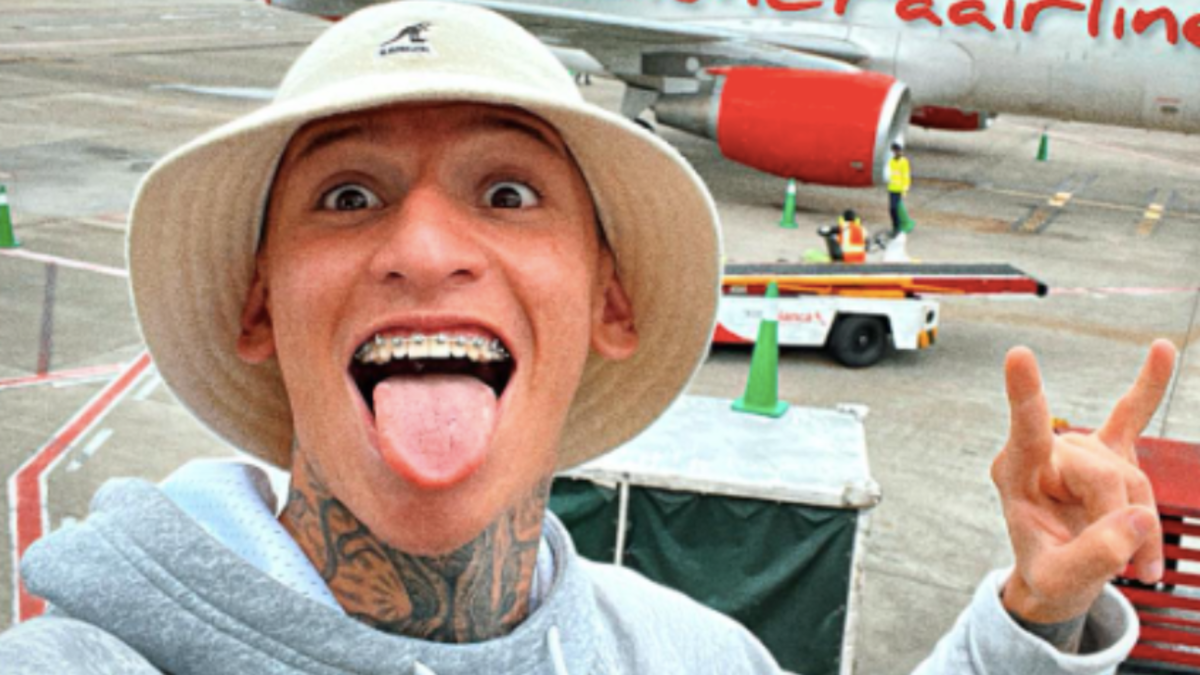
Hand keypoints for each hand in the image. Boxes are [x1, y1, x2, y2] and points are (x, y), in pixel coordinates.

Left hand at [991, 340, 1176, 622]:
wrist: (1060, 576)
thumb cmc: (1050, 573)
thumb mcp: (1060, 581)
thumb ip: (1093, 556)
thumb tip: (1137, 518)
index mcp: (1016, 474)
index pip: (1026, 431)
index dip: (1025, 394)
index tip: (1017, 355)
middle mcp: (1046, 452)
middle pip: (1105, 476)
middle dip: (1123, 524)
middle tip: (1128, 568)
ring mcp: (1079, 448)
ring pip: (1131, 477)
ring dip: (1144, 524)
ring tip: (1140, 565)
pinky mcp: (1108, 451)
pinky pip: (1133, 415)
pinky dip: (1150, 385)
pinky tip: (1163, 350)